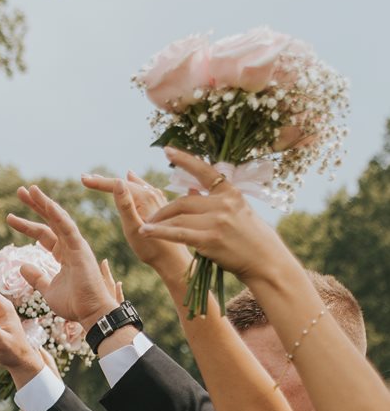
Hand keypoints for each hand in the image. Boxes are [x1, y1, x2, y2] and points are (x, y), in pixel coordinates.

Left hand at [5, 184, 118, 329]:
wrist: (90, 314)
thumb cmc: (73, 304)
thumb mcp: (47, 290)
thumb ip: (36, 277)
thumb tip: (21, 266)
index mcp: (63, 255)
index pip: (43, 234)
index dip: (26, 226)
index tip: (9, 218)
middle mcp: (70, 246)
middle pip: (49, 221)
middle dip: (35, 206)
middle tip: (20, 191)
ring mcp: (76, 246)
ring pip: (58, 219)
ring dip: (44, 203)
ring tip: (30, 190)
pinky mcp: (81, 250)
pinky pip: (68, 229)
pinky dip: (57, 216)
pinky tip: (47, 204)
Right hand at [81, 169, 191, 298]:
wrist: (174, 260)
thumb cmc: (151, 249)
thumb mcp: (133, 228)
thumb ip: (125, 205)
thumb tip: (118, 181)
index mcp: (144, 197)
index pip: (116, 185)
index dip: (98, 182)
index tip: (82, 178)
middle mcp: (152, 193)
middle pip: (124, 183)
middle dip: (105, 181)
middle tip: (86, 177)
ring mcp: (158, 198)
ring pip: (134, 185)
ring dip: (118, 182)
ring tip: (104, 180)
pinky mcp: (161, 204)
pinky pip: (144, 188)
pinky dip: (133, 184)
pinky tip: (133, 179)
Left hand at [138, 149, 294, 287]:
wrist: (265, 260)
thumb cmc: (251, 238)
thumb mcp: (237, 212)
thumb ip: (215, 202)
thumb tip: (191, 192)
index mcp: (230, 192)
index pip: (204, 171)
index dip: (184, 159)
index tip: (168, 150)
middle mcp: (223, 203)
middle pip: (183, 201)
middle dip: (163, 210)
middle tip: (149, 217)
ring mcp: (217, 220)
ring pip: (179, 217)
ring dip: (158, 222)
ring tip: (144, 227)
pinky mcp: (210, 239)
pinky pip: (178, 233)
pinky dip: (159, 232)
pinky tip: (145, 232)